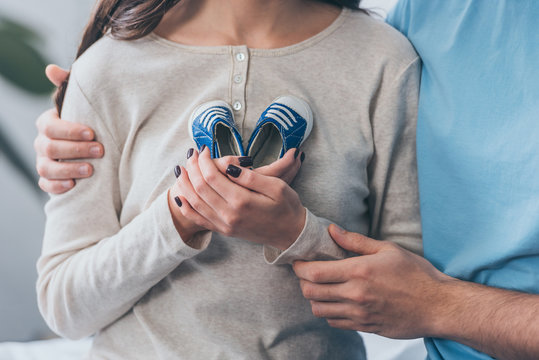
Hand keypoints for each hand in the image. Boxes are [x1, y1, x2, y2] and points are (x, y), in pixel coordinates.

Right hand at [34, 65, 103, 193]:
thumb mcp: (82, 103)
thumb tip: (51, 69)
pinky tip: (73, 185)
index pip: (50, 126)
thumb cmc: (88, 121)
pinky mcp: (49, 180)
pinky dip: (57, 186)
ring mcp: (44, 162)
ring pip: (46, 168)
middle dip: (76, 149)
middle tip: (100, 150)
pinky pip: (45, 185)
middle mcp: (42, 143)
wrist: (93, 147)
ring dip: (68, 169)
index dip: (70, 130)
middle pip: (50, 147)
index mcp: (48, 123)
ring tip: (90, 169)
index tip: (92, 132)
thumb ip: (69, 85)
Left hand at [170, 147, 305, 248]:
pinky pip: (198, 220)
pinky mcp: (224, 231)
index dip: (205, 161)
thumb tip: (230, 166)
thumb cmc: (287, 207)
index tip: (205, 149)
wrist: (291, 234)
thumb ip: (252, 177)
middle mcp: (229, 215)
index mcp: (242, 202)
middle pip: (200, 188)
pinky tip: (180, 196)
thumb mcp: (277, 187)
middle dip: (192, 168)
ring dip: (185, 184)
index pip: (212, 177)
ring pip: (195, 203)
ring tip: (181, 168)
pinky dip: (186, 208)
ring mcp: (225, 225)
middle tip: (192, 153)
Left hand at [293, 224, 451, 338]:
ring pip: (320, 311)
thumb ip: (356, 241)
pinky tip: (338, 302)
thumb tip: (332, 230)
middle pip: (311, 293)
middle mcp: (355, 295)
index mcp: (359, 272)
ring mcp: (360, 314)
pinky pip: (336, 323)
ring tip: (323, 288)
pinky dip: (330, 312)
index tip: (299, 262)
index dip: (300, 267)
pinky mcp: (366, 327)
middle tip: (307, 274)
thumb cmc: (416, 275)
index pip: (315, 273)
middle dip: (303, 282)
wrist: (439, 306)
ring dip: (315, 299)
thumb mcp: (388, 250)